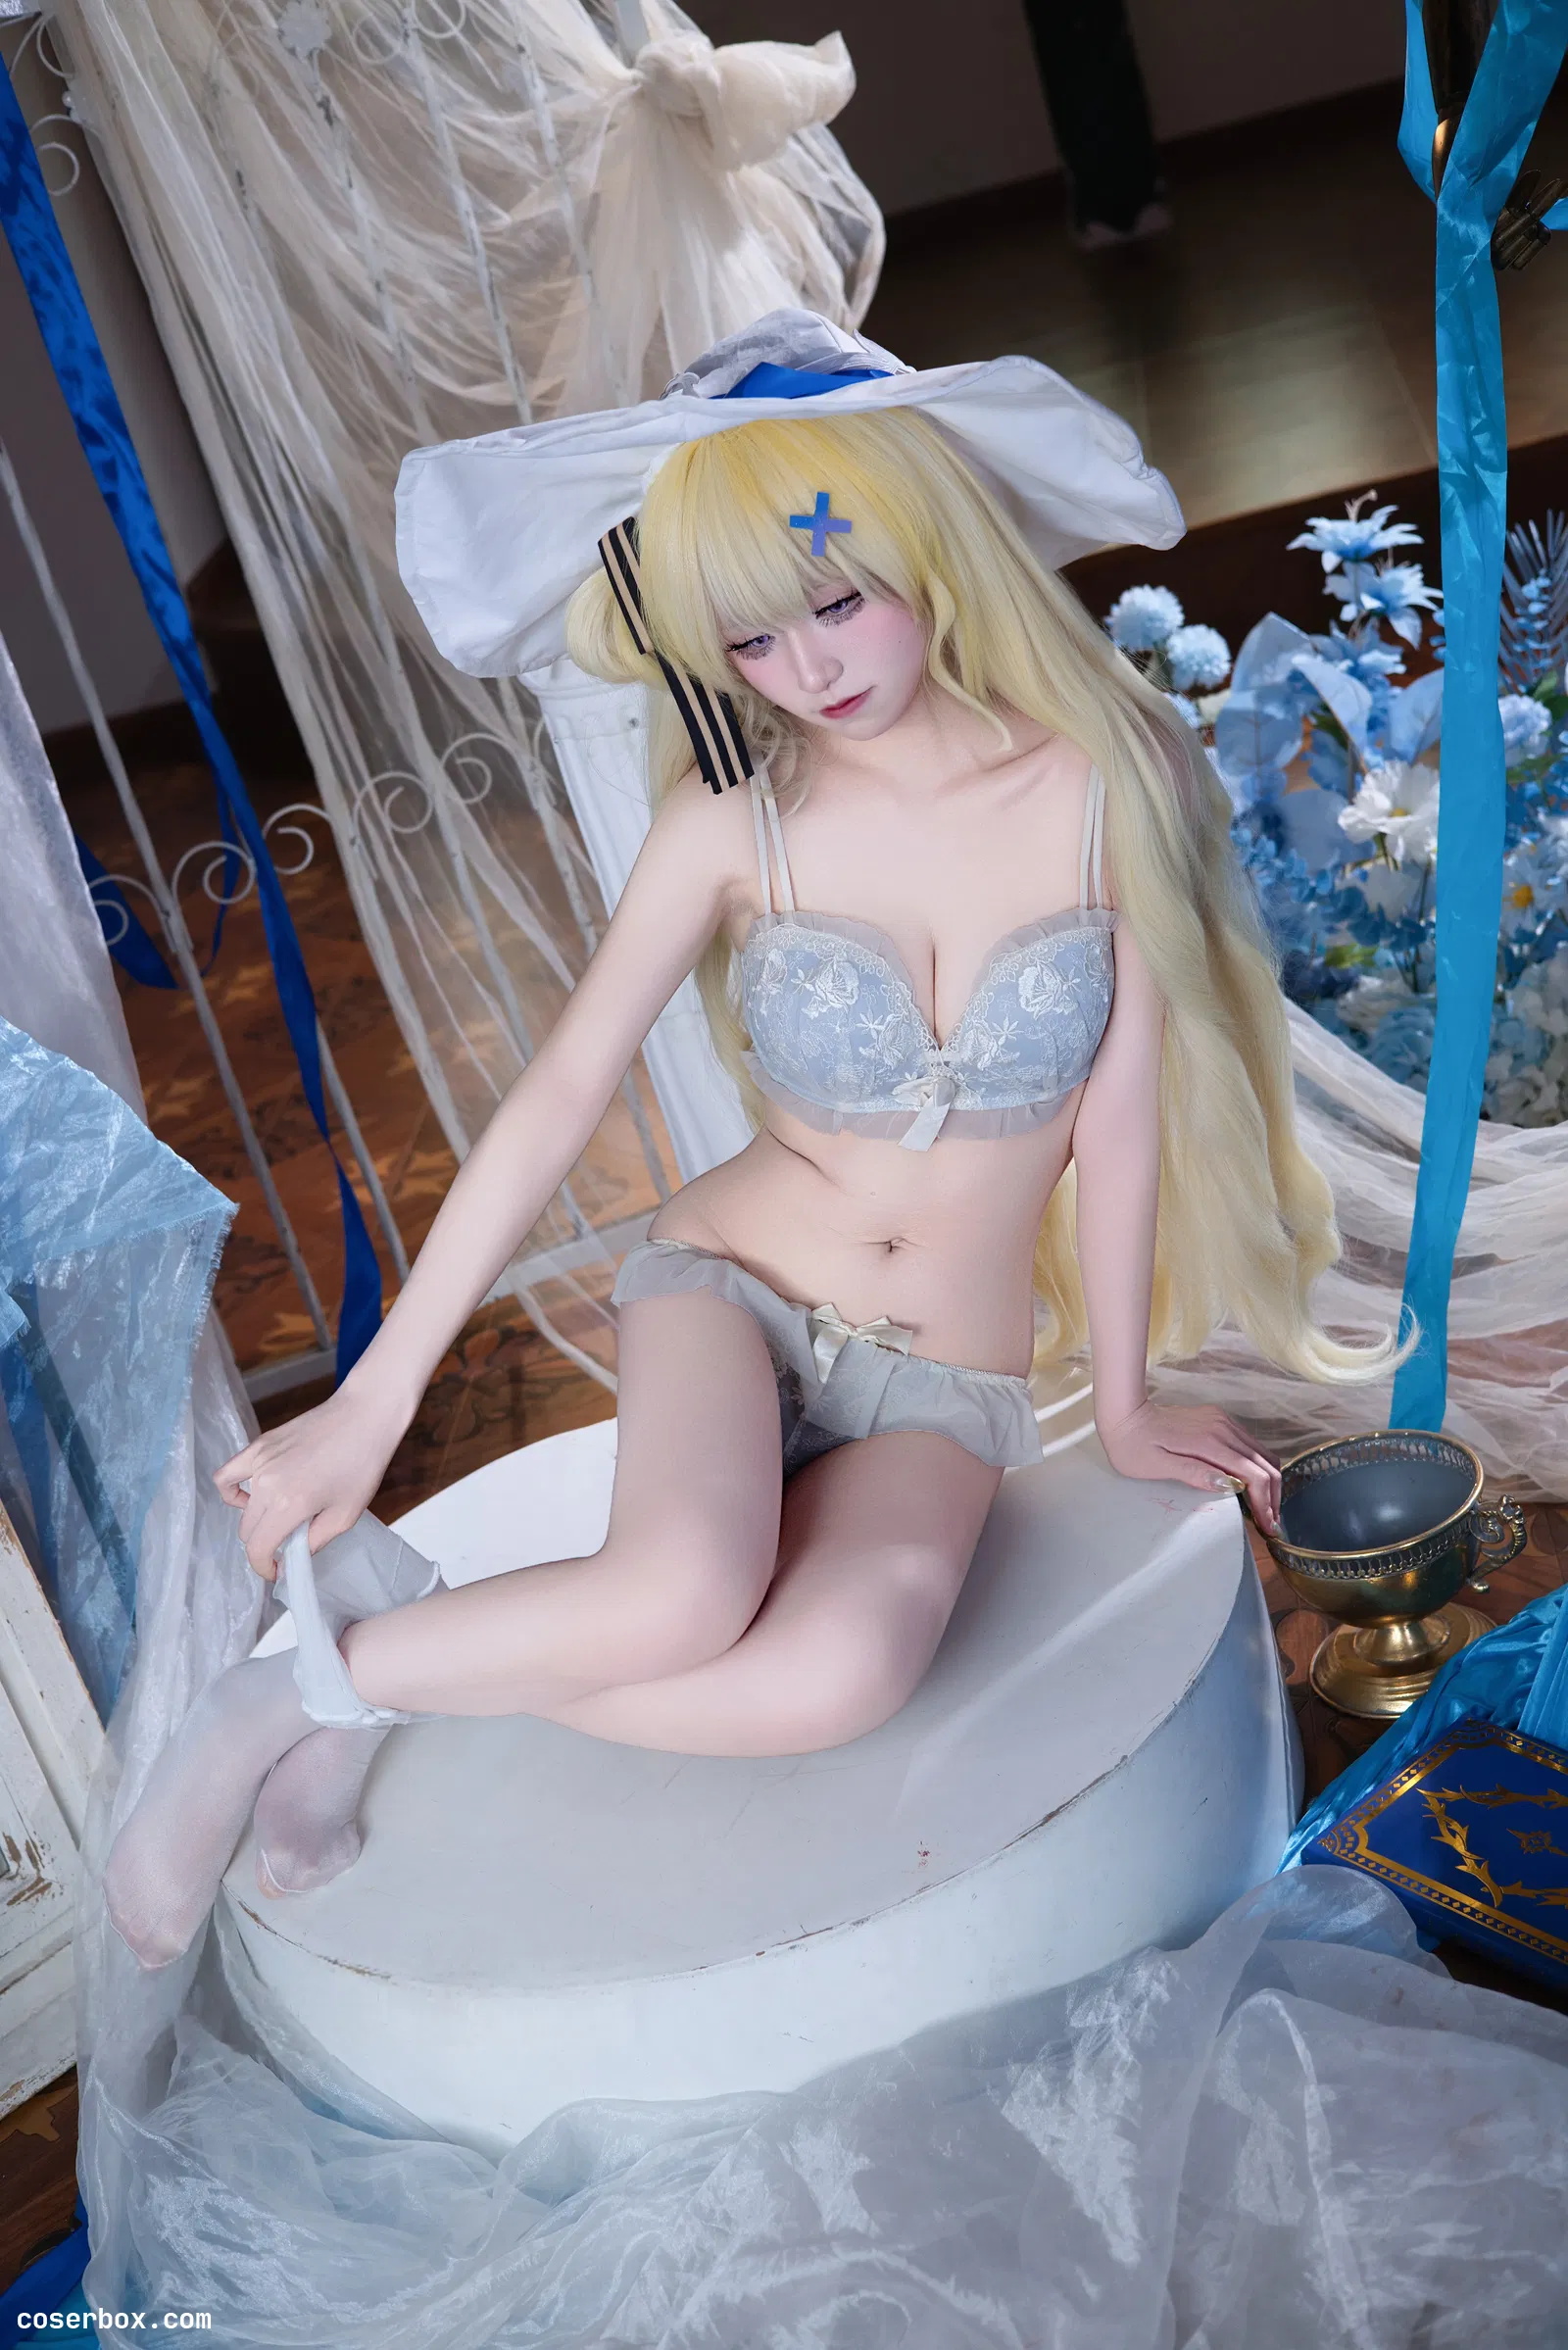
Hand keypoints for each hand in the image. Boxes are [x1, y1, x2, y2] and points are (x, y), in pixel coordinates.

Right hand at [214, 1383, 410, 1579]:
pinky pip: (227, 1474)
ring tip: (277, 1519)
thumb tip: (293, 1555)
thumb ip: (314, 1541)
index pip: (257, 1548)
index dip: (263, 1568)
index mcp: (289, 1504)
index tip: (276, 1571)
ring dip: (255, 1522)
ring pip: (241, 1507)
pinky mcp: (259, 1445)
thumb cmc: (362, 1465)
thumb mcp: (346, 1515)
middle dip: (264, 1546)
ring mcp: (259, 1462)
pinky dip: (231, 1491)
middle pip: (247, 1530)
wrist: (364, 1416)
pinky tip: (249, 1496)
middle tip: (286, 1544)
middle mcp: (267, 1484)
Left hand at [1097, 1399, 1281, 1533]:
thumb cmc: (1134, 1447)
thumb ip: (1193, 1473)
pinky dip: (1257, 1467)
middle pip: (1266, 1464)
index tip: (1267, 1526)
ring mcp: (1222, 1421)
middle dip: (1273, 1496)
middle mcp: (1223, 1428)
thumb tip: (1229, 1483)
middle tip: (1269, 1523)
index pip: (1254, 1475)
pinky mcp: (1219, 1420)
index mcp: (1210, 1442)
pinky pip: (1249, 1446)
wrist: (1124, 1415)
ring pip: (1261, 1454)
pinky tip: (1249, 1485)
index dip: (1265, 1503)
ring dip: (1268, 1482)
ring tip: (1263, 1509)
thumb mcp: (1157, 1466)